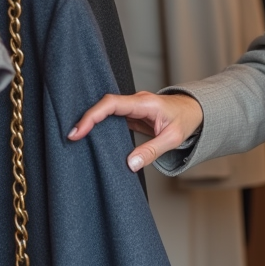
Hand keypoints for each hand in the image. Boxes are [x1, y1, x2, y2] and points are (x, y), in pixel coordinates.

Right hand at [69, 92, 203, 172]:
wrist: (195, 110)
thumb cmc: (186, 121)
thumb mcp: (173, 138)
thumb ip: (152, 150)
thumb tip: (130, 164)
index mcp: (145, 103)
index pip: (112, 104)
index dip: (92, 116)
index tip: (78, 131)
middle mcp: (136, 102)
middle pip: (104, 105)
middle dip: (85, 118)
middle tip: (68, 137)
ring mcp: (132, 107)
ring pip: (106, 110)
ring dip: (90, 122)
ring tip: (73, 138)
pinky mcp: (131, 114)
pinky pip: (111, 117)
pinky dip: (99, 126)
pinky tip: (89, 137)